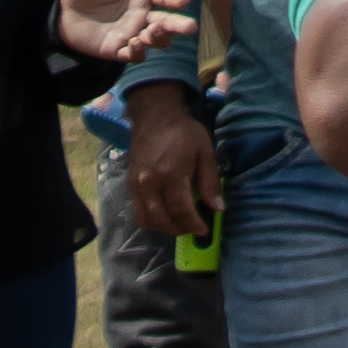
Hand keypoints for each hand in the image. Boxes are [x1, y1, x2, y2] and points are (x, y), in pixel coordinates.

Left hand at [49, 0, 195, 71]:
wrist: (60, 9)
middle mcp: (142, 17)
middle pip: (167, 23)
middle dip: (180, 25)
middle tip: (190, 26)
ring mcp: (132, 34)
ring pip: (156, 41)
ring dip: (158, 38)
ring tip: (150, 33)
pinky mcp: (117, 49)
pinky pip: (134, 56)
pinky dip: (138, 52)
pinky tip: (135, 43)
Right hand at [130, 99, 223, 240]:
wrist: (155, 117)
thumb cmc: (184, 133)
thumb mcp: (205, 153)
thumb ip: (210, 183)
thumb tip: (218, 208)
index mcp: (169, 175)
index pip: (181, 211)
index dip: (194, 225)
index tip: (205, 230)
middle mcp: (148, 184)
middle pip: (161, 220)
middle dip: (180, 229)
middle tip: (194, 227)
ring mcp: (135, 185)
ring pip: (146, 220)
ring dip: (164, 228)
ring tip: (181, 223)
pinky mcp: (129, 184)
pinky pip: (137, 212)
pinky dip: (152, 219)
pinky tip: (166, 214)